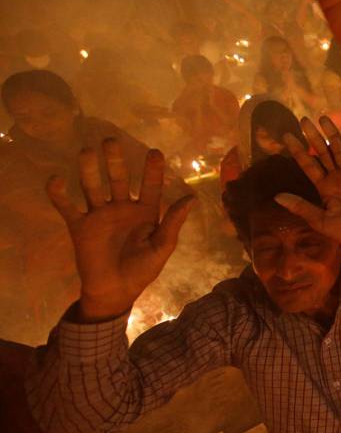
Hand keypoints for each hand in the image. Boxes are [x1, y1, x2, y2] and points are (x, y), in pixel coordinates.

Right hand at [47, 140, 194, 321]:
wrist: (114, 292)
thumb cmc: (142, 270)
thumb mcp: (162, 248)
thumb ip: (173, 223)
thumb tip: (192, 197)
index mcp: (145, 211)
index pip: (150, 185)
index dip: (152, 170)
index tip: (154, 152)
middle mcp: (121, 207)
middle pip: (118, 179)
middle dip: (115, 161)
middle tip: (111, 140)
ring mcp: (99, 215)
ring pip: (92, 187)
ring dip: (89, 170)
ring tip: (86, 152)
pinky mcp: (79, 226)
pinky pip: (67, 207)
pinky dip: (59, 194)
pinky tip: (56, 179)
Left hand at [277, 116, 340, 258]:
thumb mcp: (318, 220)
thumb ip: (300, 206)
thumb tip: (277, 196)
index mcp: (324, 186)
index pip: (308, 164)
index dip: (298, 151)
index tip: (287, 136)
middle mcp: (336, 177)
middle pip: (322, 152)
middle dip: (313, 137)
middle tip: (303, 120)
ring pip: (339, 151)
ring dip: (332, 134)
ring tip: (323, 118)